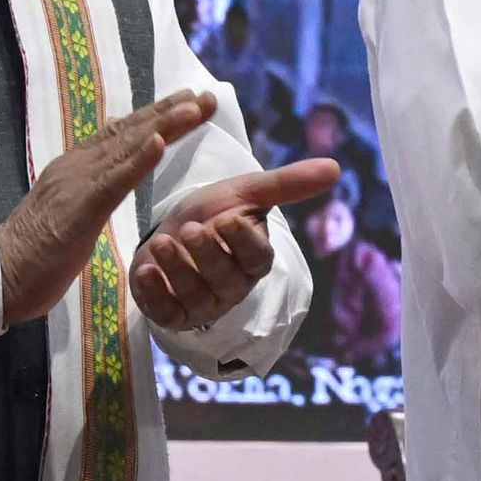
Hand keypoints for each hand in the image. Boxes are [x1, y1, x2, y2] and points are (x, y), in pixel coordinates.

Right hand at [0, 91, 216, 327]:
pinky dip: (138, 159)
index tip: (192, 102)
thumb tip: (112, 163)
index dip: (158, 116)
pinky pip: (114, 180)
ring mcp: (77, 182)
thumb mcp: (73, 208)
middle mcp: (78, 165)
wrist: (1, 273)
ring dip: (164, 125)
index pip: (123, 134)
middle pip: (131, 132)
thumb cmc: (39, 251)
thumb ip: (92, 184)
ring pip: (127, 147)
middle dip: (171, 112)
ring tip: (194, 107)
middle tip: (208, 96)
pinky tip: (160, 142)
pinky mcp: (80, 206)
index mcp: (78, 167)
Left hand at [131, 159, 339, 332]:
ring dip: (178, 268)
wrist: (168, 231)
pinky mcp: (174, 314)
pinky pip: (167, 312)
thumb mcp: (244, 193)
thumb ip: (286, 184)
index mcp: (254, 259)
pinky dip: (155, 294)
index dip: (242, 241)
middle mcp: (233, 287)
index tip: (228, 220)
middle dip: (207, 254)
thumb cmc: (211, 213)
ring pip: (196, 294)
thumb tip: (336, 166)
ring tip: (162, 242)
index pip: (256, 256)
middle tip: (191, 229)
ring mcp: (204, 304)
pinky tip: (144, 271)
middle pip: (225, 278)